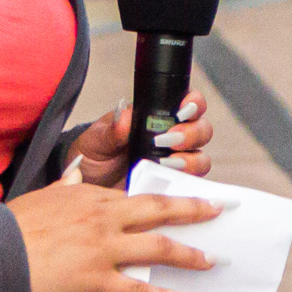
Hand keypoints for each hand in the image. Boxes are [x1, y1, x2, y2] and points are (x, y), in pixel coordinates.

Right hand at [7, 181, 220, 291]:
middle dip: (194, 211)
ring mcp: (104, 249)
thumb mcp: (43, 196)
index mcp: (91, 197)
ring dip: (189, 256)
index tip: (186, 201)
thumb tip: (75, 174)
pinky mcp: (97, 280)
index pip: (138, 196)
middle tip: (218, 212)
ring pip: (159, 249)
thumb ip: (65, 186)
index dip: (166, 200)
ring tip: (208, 262)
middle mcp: (104, 219)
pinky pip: (140, 290)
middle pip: (160, 211)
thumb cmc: (13, 226)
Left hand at [68, 96, 215, 186]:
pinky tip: (169, 182)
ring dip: (190, 160)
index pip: (189, 104)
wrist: (89, 186)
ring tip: (167, 163)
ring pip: (202, 159)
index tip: (183, 110)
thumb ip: (111, 129)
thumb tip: (125, 117)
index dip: (194, 103)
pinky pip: (192, 186)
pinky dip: (186, 184)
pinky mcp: (174, 188)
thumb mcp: (97, 139)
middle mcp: (173, 139)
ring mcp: (176, 164)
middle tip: (171, 140)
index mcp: (159, 118)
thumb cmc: (95, 155)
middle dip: (192, 133)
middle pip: (202, 130)